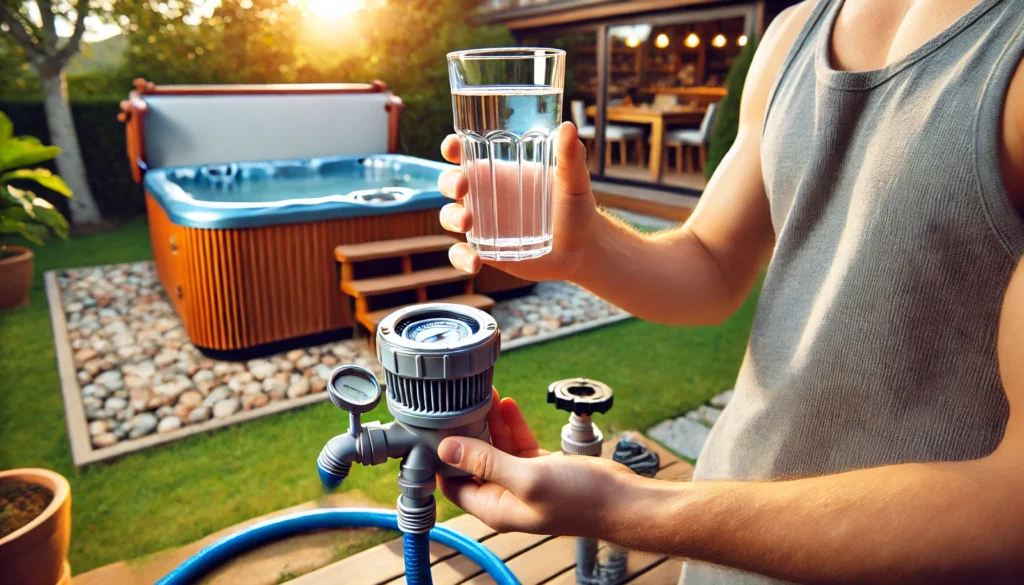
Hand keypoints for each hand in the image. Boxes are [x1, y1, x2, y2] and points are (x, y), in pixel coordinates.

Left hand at [436, 389, 634, 536]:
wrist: (622, 500)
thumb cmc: (580, 498)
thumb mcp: (528, 477)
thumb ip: (486, 462)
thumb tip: (447, 448)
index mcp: (495, 507)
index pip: (451, 484)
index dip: (441, 458)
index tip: (435, 429)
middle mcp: (505, 496)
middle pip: (471, 463)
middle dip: (464, 434)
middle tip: (457, 404)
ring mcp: (523, 481)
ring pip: (495, 448)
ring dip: (489, 423)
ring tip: (481, 395)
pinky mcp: (541, 468)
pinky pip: (517, 444)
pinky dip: (511, 424)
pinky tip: (507, 404)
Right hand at [437, 122, 601, 281]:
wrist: (582, 248)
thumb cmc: (576, 207)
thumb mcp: (574, 181)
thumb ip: (570, 157)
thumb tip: (568, 127)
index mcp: (498, 170)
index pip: (466, 153)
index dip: (452, 147)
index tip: (452, 147)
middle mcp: (484, 195)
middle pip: (450, 182)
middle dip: (448, 182)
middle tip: (462, 187)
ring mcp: (482, 224)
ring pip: (450, 216)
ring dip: (452, 217)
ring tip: (467, 223)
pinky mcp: (486, 252)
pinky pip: (461, 254)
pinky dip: (460, 258)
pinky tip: (474, 262)